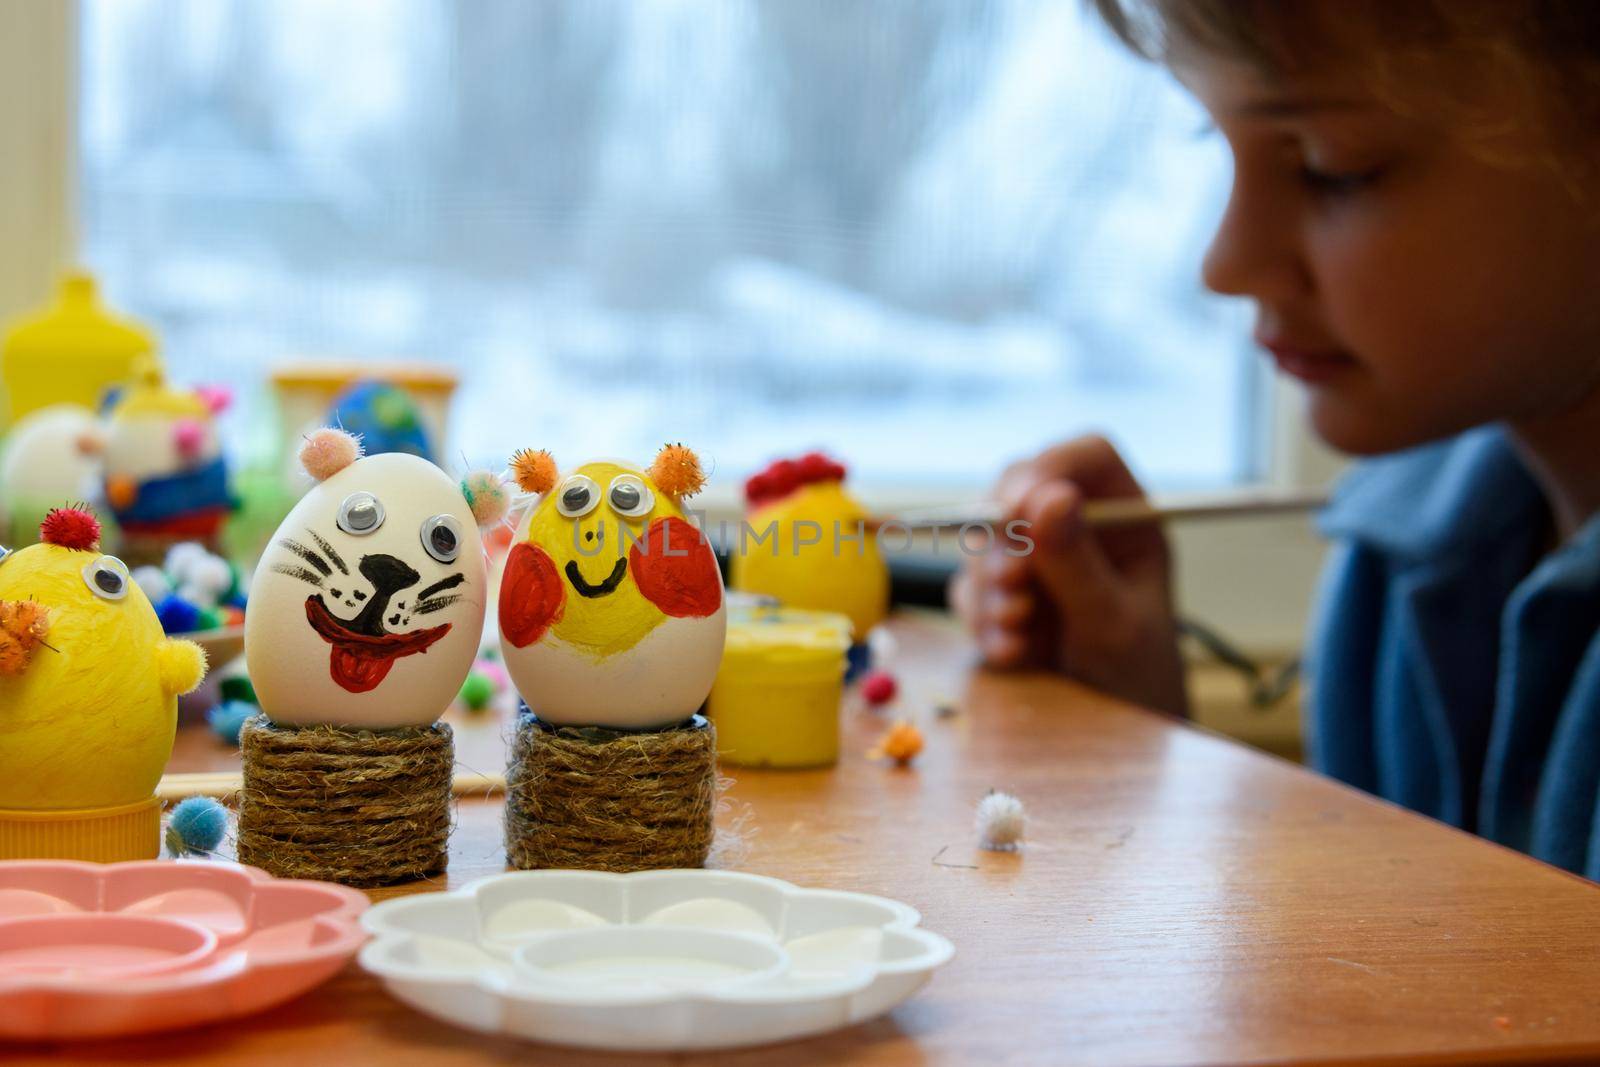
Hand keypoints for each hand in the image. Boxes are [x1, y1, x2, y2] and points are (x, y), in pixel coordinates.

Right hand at [949, 435, 1189, 715]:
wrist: (1119, 728)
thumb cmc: (1139, 674)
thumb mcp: (1115, 623)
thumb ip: (1079, 564)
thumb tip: (1049, 497)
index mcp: (1125, 517)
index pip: (1087, 458)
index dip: (1050, 467)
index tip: (1020, 504)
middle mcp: (1076, 528)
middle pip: (1018, 488)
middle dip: (1004, 537)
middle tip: (1013, 583)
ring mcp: (1035, 560)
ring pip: (983, 541)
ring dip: (991, 586)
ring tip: (1021, 631)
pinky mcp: (1002, 596)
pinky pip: (968, 591)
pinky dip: (981, 621)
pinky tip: (1015, 653)